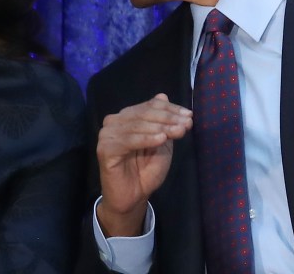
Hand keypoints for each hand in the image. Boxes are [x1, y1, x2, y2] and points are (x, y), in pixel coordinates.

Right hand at [95, 93, 191, 236]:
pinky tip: (161, 140)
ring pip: (137, 125)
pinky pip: (128, 141)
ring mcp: (107, 135)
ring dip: (161, 127)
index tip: (189, 116)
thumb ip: (162, 122)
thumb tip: (163, 96)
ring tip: (178, 132)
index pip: (149, 106)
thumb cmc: (146, 170)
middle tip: (186, 125)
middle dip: (168, 118)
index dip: (170, 109)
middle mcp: (114, 122)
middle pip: (144, 113)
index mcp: (127, 117)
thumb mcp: (161, 143)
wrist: (132, 197)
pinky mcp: (104, 149)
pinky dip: (146, 139)